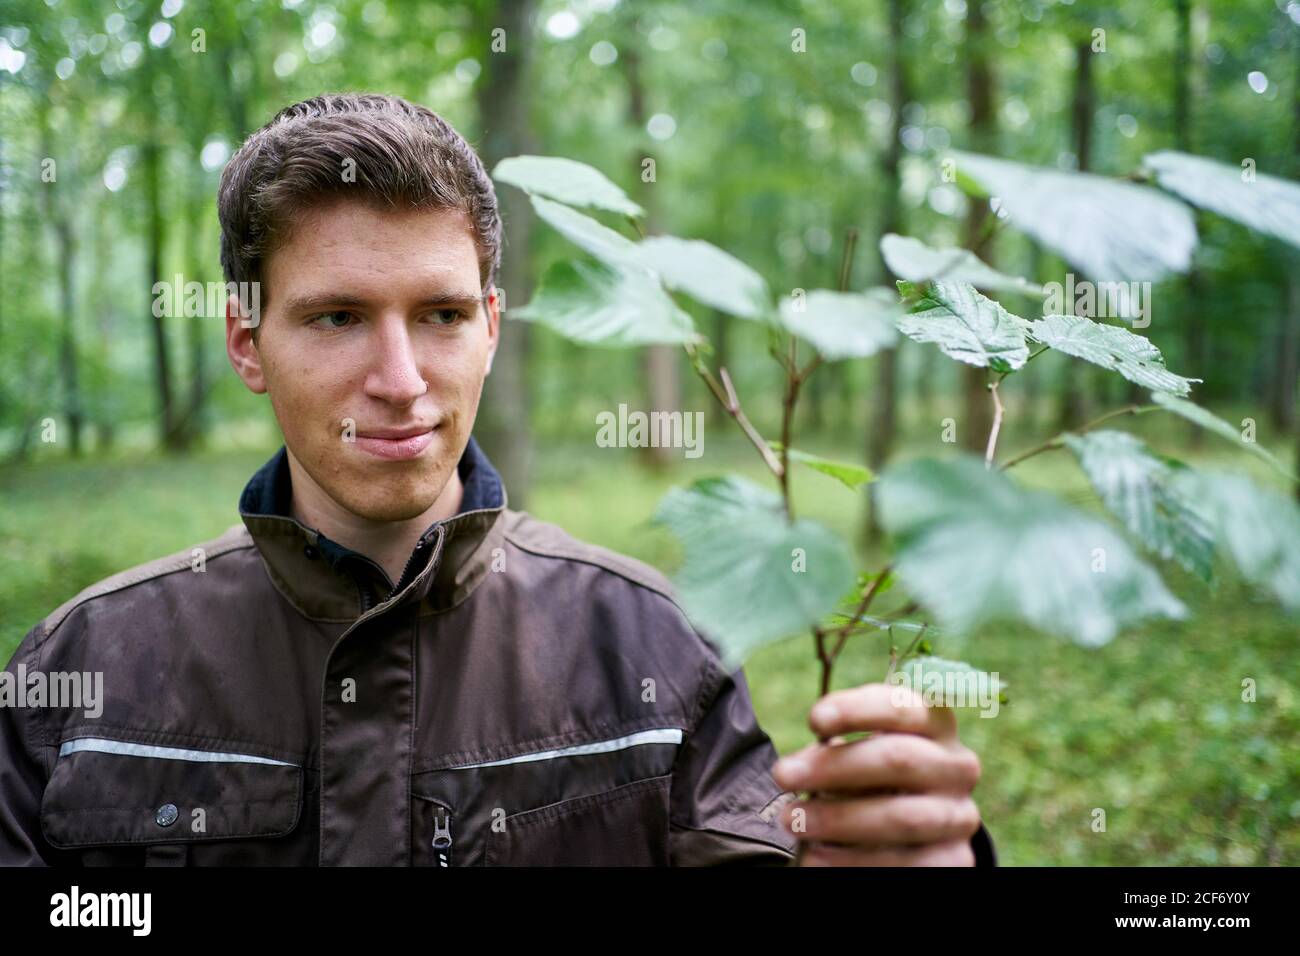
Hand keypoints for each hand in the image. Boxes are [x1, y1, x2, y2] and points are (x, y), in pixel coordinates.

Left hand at [771, 683, 982, 865]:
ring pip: (901, 817)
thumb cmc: (875, 774)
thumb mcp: (861, 750)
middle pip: (899, 759)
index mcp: (936, 723)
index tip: (814, 720)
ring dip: (838, 819)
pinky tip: (816, 856)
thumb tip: (797, 768)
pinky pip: (904, 863)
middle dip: (834, 766)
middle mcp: (957, 766)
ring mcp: (959, 815)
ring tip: (793, 821)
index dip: (857, 710)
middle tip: (783, 775)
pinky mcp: (955, 859)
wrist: (920, 829)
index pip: (902, 705)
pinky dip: (853, 862)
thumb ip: (835, 749)